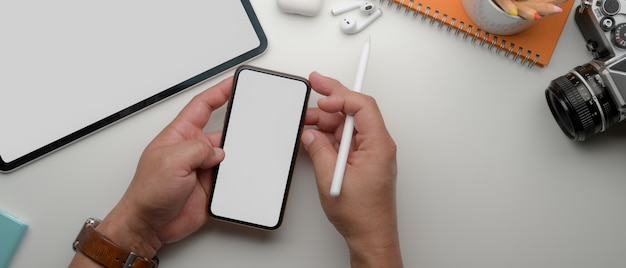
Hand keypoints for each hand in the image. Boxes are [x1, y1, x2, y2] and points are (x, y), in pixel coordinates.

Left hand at [70, 76, 232, 266]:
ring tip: (243, 158)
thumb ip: (198, 150)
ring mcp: (203, 169)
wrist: (149, 225)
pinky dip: (238, 178)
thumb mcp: (171, 161)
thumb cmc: (148, 193)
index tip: (234, 82)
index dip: (219, 92)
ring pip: (230, 155)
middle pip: (222, 130)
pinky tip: (238, 178)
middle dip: (236, 127)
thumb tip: (219, 151)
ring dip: (237, 157)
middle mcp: (193, 150)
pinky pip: (231, 178)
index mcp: (179, 134)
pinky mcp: (211, 188)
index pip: (203, 105)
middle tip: (251, 122)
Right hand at [301, 72, 401, 266]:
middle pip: (354, 112)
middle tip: (314, 84)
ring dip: (325, 121)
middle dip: (332, 99)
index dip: (340, 95)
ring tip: (304, 122)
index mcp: (378, 145)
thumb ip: (319, 151)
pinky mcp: (361, 161)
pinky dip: (328, 137)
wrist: (371, 236)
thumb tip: (311, 134)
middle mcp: (376, 146)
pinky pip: (344, 140)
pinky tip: (313, 137)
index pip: (362, 107)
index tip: (322, 94)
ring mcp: (369, 153)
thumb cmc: (363, 215)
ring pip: (346, 126)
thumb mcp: (332, 179)